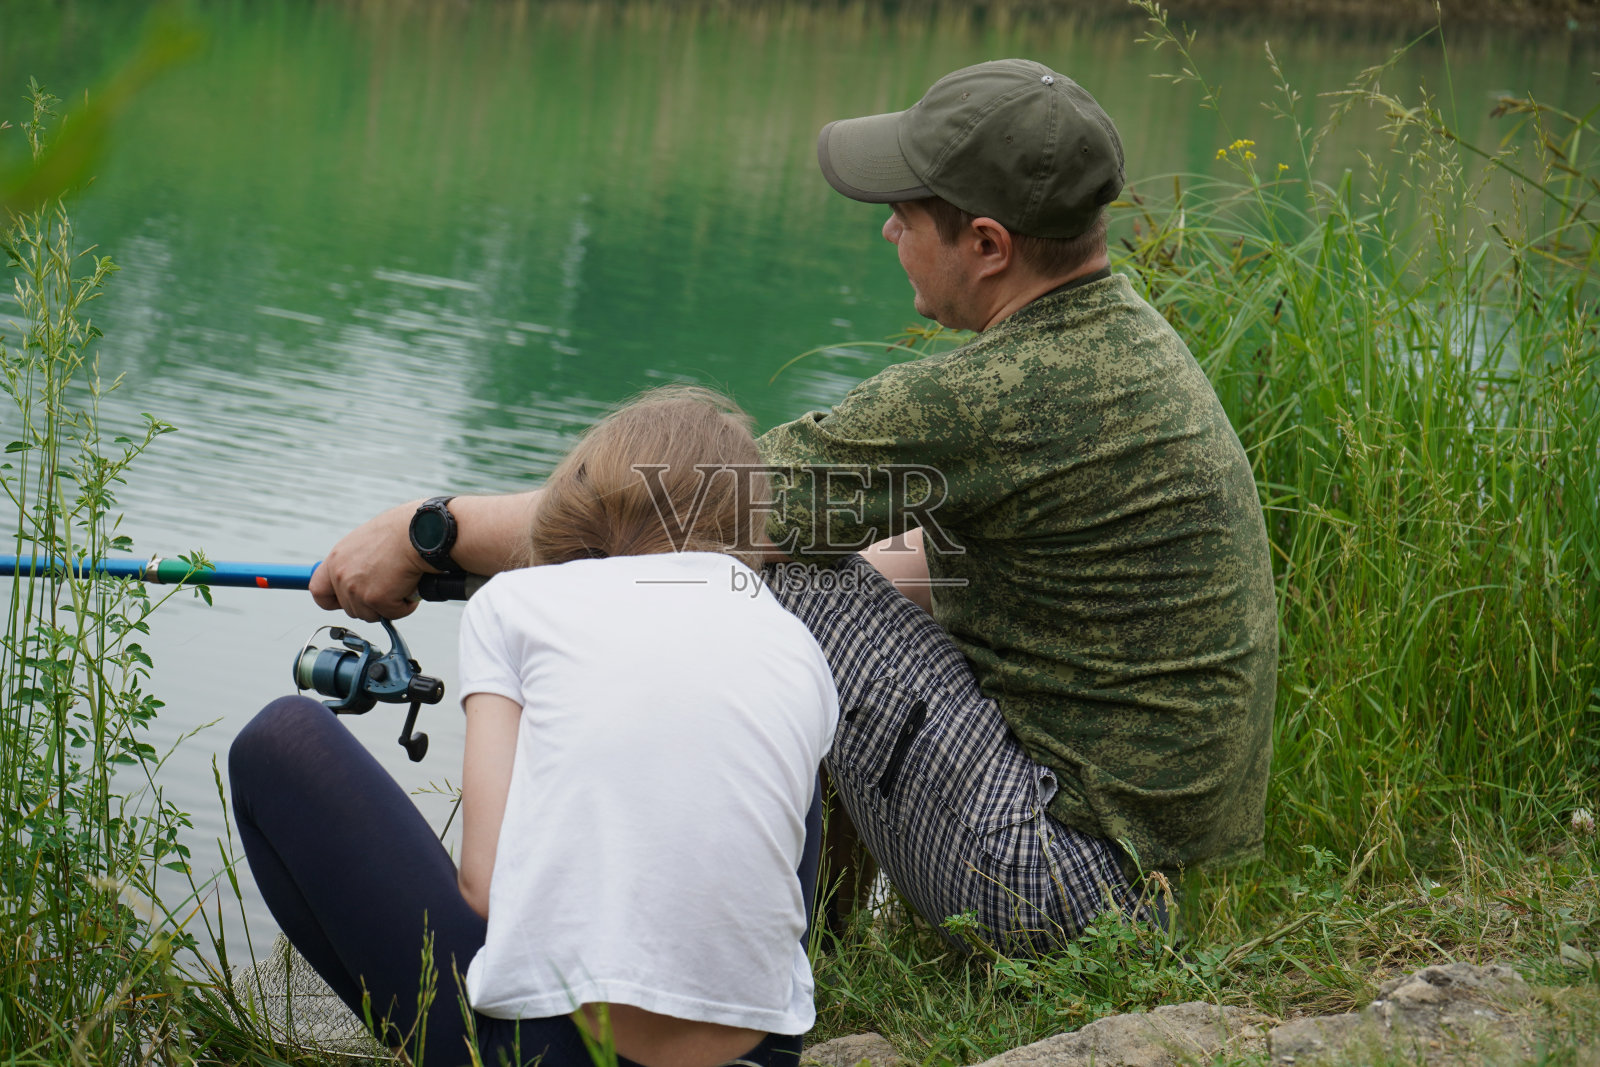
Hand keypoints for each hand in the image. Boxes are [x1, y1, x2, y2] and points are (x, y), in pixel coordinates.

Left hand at [310, 500, 426, 620]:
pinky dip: (406, 605)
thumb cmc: (402, 532)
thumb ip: (357, 563)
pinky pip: (393, 614)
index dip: (334, 601)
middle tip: (390, 587)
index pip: (319, 591)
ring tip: (403, 582)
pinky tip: (412, 585)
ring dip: (390, 604)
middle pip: (350, 609)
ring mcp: (357, 589)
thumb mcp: (367, 543)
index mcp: (336, 559)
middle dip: (372, 604)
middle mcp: (341, 575)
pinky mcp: (377, 600)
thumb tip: (364, 579)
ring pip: (371, 615)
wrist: (420, 531)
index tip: (346, 601)